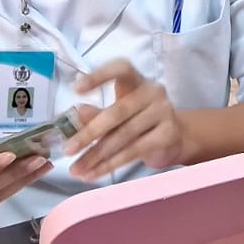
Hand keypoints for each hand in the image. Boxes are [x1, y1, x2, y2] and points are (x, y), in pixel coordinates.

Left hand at [67, 60, 189, 180]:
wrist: (175, 137)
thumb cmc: (139, 120)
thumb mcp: (117, 114)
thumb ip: (98, 113)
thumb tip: (78, 112)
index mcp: (137, 81)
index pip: (121, 69)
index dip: (99, 76)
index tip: (77, 89)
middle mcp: (153, 92)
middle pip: (118, 112)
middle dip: (90, 133)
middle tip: (68, 149)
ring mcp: (163, 112)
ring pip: (124, 135)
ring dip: (96, 155)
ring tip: (77, 169)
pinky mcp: (167, 134)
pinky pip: (134, 151)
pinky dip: (110, 165)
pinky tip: (93, 174)